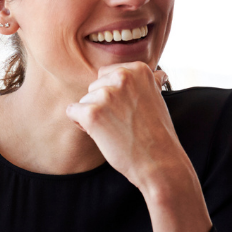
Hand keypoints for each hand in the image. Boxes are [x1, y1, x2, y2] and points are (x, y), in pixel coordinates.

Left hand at [66, 62, 185, 193]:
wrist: (158, 161)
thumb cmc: (157, 134)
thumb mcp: (158, 100)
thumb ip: (149, 84)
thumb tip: (158, 74)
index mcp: (138, 70)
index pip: (106, 74)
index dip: (113, 95)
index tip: (128, 110)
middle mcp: (122, 77)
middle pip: (94, 87)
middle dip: (102, 105)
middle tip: (122, 122)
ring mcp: (106, 94)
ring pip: (84, 100)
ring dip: (94, 116)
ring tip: (115, 130)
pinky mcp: (92, 113)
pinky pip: (72, 112)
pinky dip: (82, 125)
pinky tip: (101, 134)